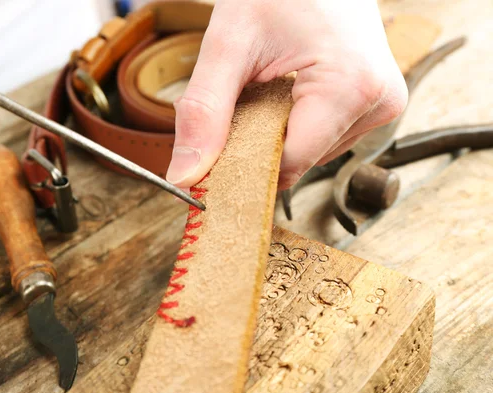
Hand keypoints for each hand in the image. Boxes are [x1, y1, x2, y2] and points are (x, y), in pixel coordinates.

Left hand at [166, 0, 407, 189]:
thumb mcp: (230, 44)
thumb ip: (204, 112)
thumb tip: (184, 175)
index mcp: (350, 88)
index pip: (288, 165)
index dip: (244, 163)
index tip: (215, 150)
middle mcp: (378, 103)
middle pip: (300, 161)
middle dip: (260, 144)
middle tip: (240, 102)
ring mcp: (381, 104)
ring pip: (311, 153)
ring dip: (278, 134)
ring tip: (267, 89)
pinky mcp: (376, 103)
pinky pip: (325, 137)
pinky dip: (296, 125)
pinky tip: (285, 94)